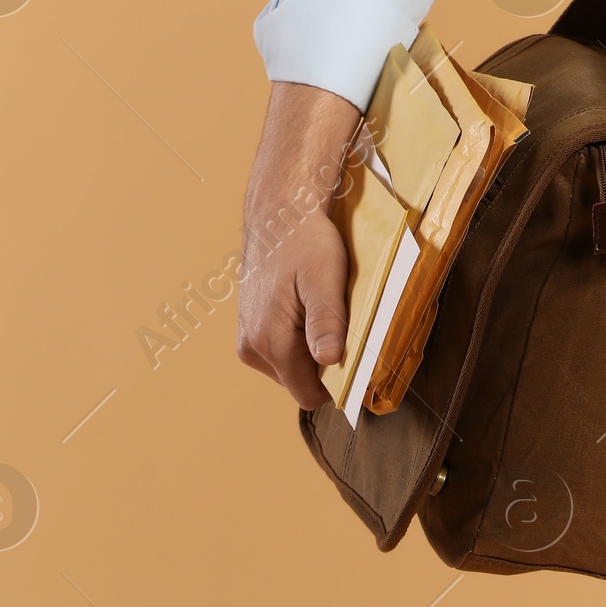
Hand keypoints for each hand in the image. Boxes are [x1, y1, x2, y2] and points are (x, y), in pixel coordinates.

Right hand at [237, 82, 365, 410]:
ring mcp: (247, 339)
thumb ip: (326, 321)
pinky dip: (300, 336)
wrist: (278, 212)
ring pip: (292, 366)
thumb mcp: (325, 277)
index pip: (308, 394)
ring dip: (312, 347)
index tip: (359, 360)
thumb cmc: (305, 241)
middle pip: (300, 381)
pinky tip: (309, 306)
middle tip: (342, 321)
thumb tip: (328, 362)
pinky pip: (282, 348)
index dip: (337, 384)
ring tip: (324, 308)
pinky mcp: (249, 328)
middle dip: (325, 361)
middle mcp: (251, 348)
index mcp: (268, 342)